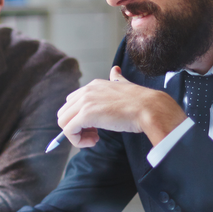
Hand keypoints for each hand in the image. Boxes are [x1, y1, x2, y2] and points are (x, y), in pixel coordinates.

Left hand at [57, 66, 185, 147]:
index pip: (72, 102)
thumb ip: (117, 79)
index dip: (80, 117)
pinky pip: (68, 131)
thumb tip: (115, 70)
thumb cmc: (140, 102)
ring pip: (63, 122)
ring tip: (94, 138)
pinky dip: (77, 140)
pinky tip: (94, 141)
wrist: (149, 108)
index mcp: (93, 85)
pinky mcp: (86, 115)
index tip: (95, 126)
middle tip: (94, 134)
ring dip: (76, 134)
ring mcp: (85, 102)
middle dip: (76, 126)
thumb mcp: (124, 85)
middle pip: (64, 112)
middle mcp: (86, 91)